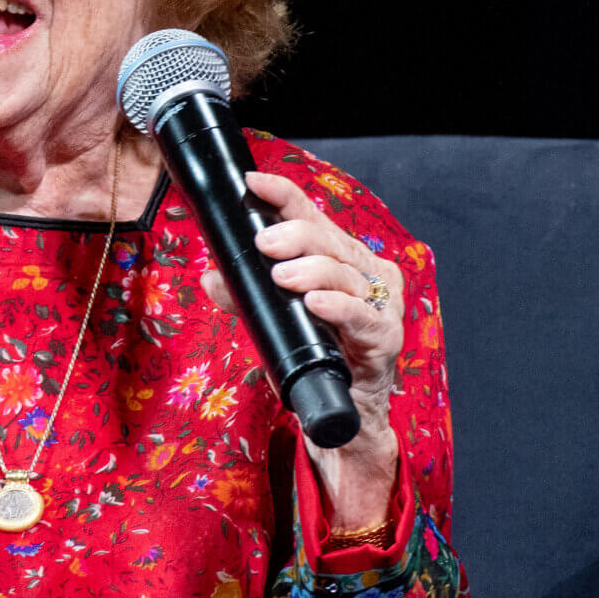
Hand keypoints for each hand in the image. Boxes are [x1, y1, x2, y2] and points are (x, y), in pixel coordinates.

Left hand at [199, 169, 402, 528]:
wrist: (343, 412)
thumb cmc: (315, 353)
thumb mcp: (273, 318)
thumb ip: (245, 295)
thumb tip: (212, 276)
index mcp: (341, 257)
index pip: (313, 216)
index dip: (284, 195)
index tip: (253, 185)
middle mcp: (366, 272)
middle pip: (330, 240)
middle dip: (295, 235)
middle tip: (265, 243)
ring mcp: (381, 304)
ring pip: (346, 274)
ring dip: (313, 272)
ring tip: (283, 276)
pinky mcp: (386, 337)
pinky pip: (363, 317)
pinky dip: (339, 308)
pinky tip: (315, 304)